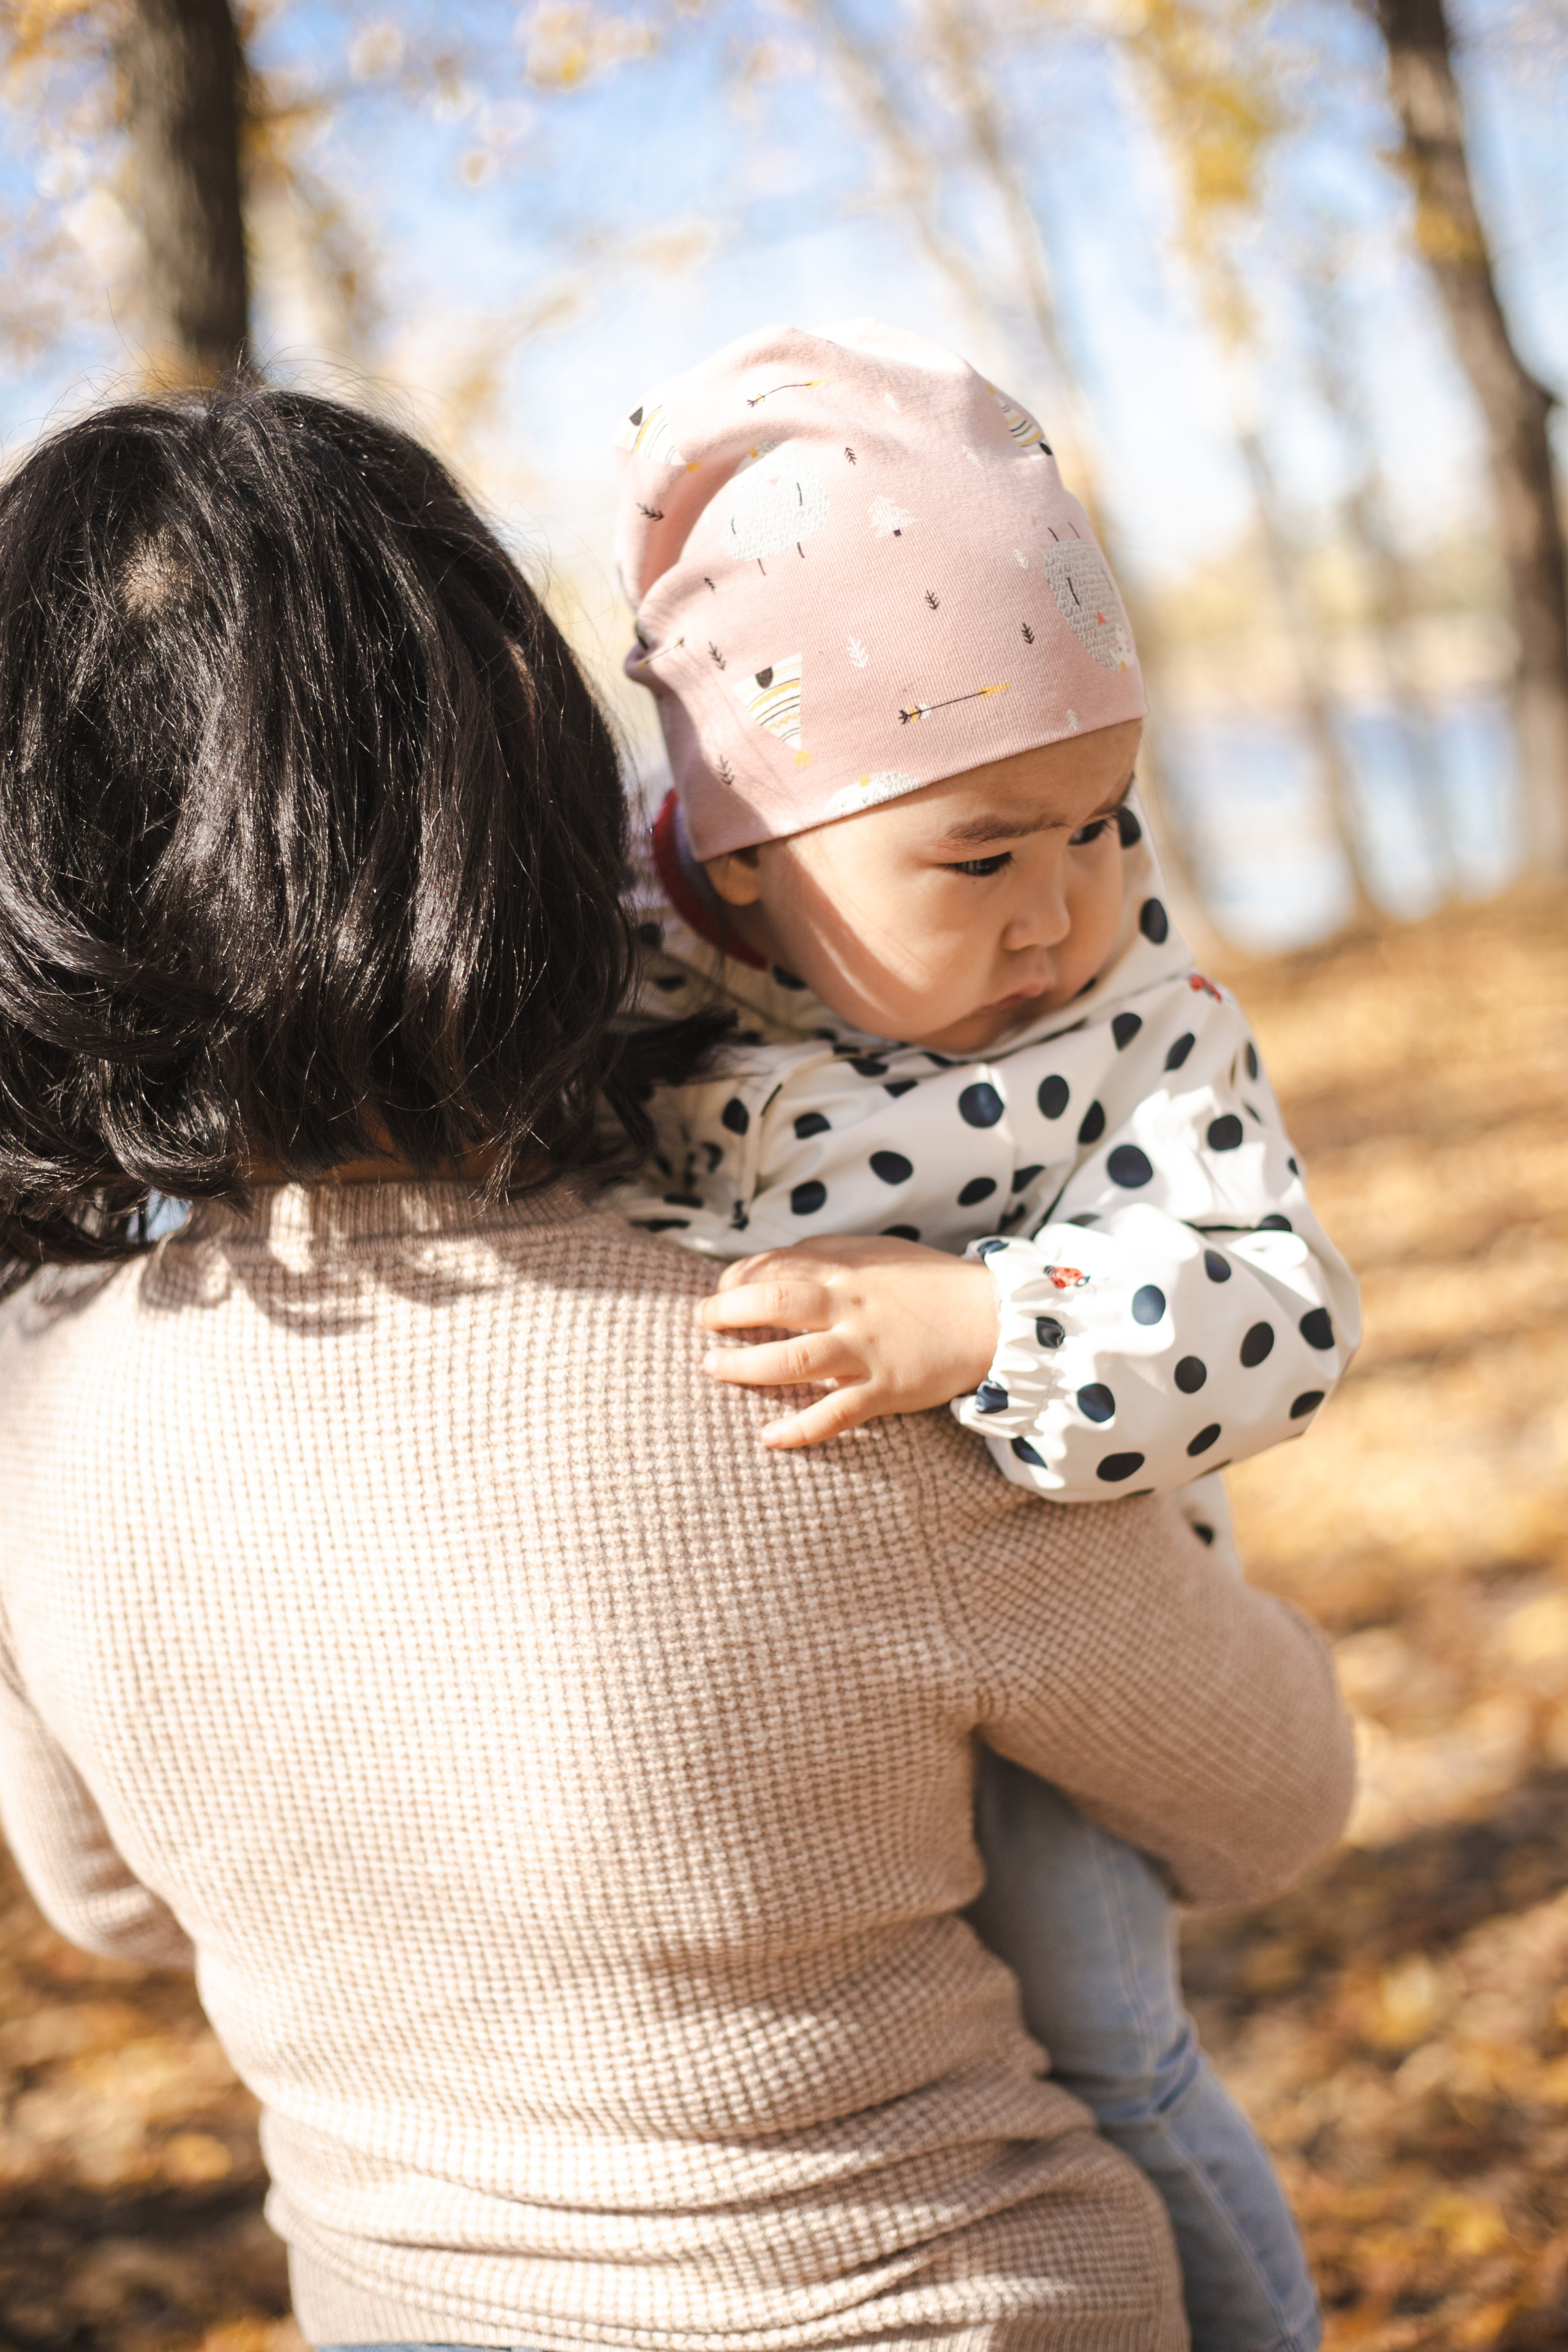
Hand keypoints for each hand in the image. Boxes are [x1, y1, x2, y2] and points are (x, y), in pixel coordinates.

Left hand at [695, 1233, 1000, 1447]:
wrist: (993, 1317)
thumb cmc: (928, 1283)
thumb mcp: (877, 1252)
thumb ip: (825, 1255)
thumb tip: (770, 1263)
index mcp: (846, 1268)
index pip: (775, 1266)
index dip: (736, 1278)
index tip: (719, 1290)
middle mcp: (850, 1306)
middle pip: (772, 1304)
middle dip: (725, 1313)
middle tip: (701, 1324)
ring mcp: (866, 1350)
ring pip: (792, 1360)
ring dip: (744, 1367)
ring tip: (713, 1368)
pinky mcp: (885, 1390)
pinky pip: (833, 1414)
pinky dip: (797, 1428)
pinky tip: (766, 1436)